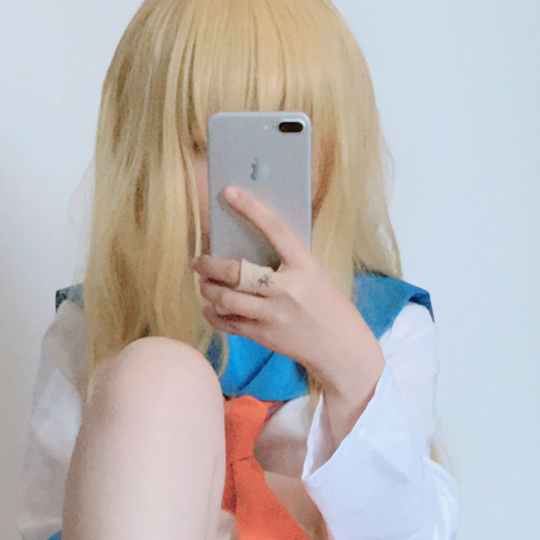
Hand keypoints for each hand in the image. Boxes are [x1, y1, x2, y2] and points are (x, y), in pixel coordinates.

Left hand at [191, 185, 376, 389]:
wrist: (341, 347)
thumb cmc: (327, 304)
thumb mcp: (314, 273)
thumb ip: (287, 260)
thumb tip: (248, 243)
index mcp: (303, 265)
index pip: (274, 229)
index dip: (250, 209)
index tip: (229, 193)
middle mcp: (286, 289)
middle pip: (236, 271)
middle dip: (209, 264)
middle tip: (197, 260)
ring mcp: (273, 314)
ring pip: (226, 298)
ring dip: (208, 289)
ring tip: (204, 283)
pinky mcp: (264, 335)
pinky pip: (229, 322)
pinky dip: (214, 314)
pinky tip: (210, 307)